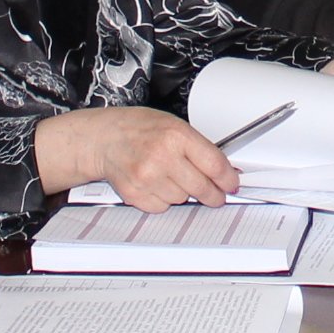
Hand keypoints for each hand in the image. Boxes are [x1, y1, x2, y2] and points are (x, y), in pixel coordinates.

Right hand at [36, 105, 238, 206]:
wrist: (102, 139)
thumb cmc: (137, 129)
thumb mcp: (172, 124)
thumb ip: (197, 147)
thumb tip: (223, 170)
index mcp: (176, 135)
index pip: (214, 164)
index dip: (227, 179)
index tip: (231, 184)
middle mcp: (162, 157)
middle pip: (201, 187)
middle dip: (212, 194)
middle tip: (214, 195)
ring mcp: (147, 177)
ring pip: (181, 199)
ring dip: (182, 193)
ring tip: (169, 176)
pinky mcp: (135, 193)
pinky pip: (161, 207)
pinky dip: (162, 199)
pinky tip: (154, 183)